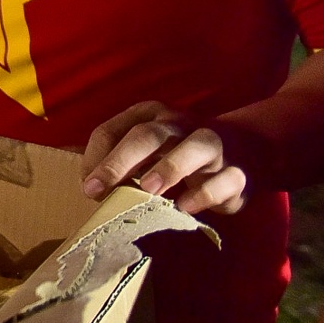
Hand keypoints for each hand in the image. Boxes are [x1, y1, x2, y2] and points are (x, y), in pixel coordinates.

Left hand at [82, 102, 247, 215]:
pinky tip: (185, 207)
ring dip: (170, 167)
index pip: (112, 130)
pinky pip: (224, 179)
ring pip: (195, 146)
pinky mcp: (237, 172)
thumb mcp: (143, 151)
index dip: (96, 158)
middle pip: (148, 134)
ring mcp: (213, 144)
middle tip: (97, 188)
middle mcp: (179, 124)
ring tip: (149, 190)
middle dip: (119, 160)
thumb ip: (114, 160)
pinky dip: (206, 193)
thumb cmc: (176, 153)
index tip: (87, 187)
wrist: (245, 153)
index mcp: (148, 115)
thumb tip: (78, 175)